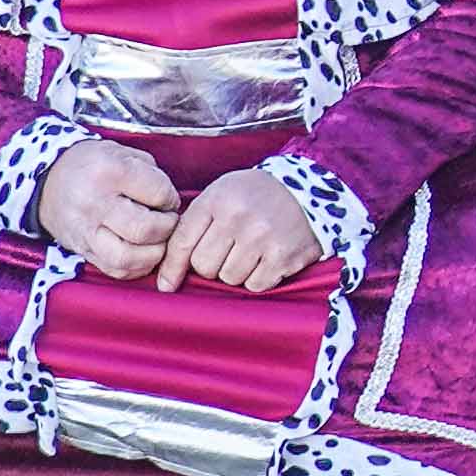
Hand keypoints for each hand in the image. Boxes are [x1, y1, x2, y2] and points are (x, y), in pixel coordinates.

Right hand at [34, 136, 181, 281]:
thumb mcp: (121, 152)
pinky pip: (115, 270)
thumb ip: (151, 174)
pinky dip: (136, 266)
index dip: (172, 198)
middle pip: (144, 229)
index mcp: (108, 172)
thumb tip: (171, 203)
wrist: (49, 181)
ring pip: (128, 257)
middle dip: (167, 228)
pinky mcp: (82, 250)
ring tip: (157, 239)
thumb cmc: (91, 165)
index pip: (158, 193)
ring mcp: (86, 231)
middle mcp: (94, 204)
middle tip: (168, 220)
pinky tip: (142, 252)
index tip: (168, 199)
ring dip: (153, 253)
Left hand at [158, 165, 325, 293]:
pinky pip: (255, 285)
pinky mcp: (284, 256)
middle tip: (228, 251)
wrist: (308, 190)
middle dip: (212, 265)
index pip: (182, 242)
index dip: (171, 268)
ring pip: (229, 278)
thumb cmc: (255, 195)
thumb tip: (168, 275)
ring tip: (250, 252)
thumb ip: (195, 225)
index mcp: (218, 199)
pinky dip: (259, 277)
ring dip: (236, 272)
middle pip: (204, 266)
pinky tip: (267, 258)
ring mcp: (262, 238)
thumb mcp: (222, 194)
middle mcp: (239, 217)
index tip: (166, 285)